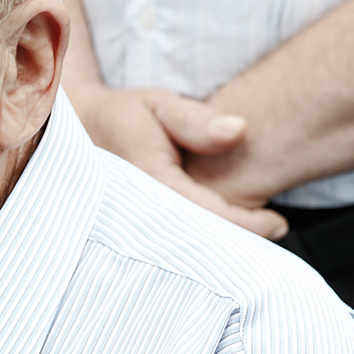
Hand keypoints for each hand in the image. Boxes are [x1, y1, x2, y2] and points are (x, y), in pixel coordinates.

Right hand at [74, 85, 287, 239]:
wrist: (75, 130)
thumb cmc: (123, 115)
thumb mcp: (158, 106)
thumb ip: (196, 121)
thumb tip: (239, 131)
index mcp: (146, 179)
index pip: (206, 212)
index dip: (246, 224)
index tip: (278, 224)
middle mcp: (136, 210)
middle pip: (196, 241)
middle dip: (236, 242)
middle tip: (273, 231)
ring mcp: (131, 225)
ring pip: (183, 248)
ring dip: (218, 246)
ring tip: (254, 237)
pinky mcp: (130, 230)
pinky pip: (170, 243)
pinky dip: (198, 242)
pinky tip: (220, 237)